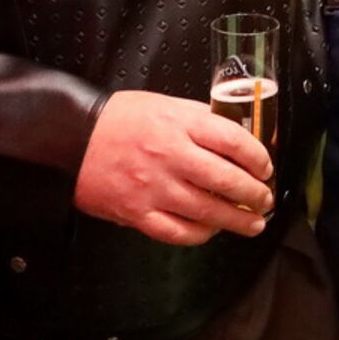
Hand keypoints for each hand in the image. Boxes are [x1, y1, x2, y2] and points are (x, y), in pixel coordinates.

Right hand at [74, 89, 274, 244]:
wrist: (72, 137)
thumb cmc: (121, 119)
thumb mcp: (167, 105)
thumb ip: (202, 119)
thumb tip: (240, 135)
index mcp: (181, 124)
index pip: (235, 142)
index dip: (258, 158)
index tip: (266, 168)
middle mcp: (171, 156)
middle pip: (227, 180)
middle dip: (255, 194)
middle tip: (265, 200)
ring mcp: (153, 188)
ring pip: (208, 211)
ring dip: (237, 220)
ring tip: (253, 224)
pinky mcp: (136, 212)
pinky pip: (178, 231)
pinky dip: (201, 234)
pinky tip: (211, 231)